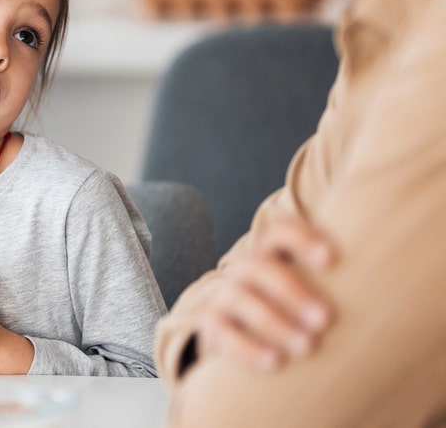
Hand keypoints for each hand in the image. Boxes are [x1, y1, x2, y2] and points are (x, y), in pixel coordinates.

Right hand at [196, 214, 335, 371]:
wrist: (234, 326)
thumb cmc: (284, 305)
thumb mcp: (301, 283)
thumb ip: (326, 276)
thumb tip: (380, 273)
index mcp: (269, 252)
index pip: (279, 231)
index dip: (303, 239)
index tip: (332, 259)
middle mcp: (243, 269)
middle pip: (261, 267)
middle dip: (293, 291)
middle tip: (325, 319)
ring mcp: (224, 296)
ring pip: (243, 300)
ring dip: (276, 323)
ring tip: (307, 347)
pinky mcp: (212, 325)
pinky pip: (225, 334)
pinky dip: (249, 349)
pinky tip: (275, 362)